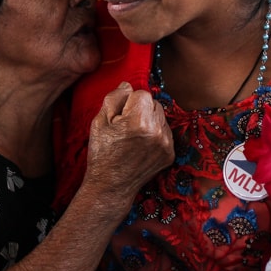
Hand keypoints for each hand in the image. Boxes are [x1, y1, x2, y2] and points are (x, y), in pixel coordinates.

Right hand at [83, 82, 173, 203]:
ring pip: (161, 117)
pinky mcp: (170, 154)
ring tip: (134, 137)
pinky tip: (141, 145)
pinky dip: (155, 134)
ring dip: (149, 121)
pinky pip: (165, 132)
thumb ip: (114, 98)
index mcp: (139, 121)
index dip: (128, 103)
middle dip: (141, 110)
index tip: (119, 118)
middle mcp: (157, 131)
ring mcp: (166, 144)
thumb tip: (127, 85)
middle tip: (126, 127)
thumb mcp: (99, 121)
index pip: (142, 93)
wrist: (111, 186)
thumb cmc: (102, 152)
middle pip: (154, 103)